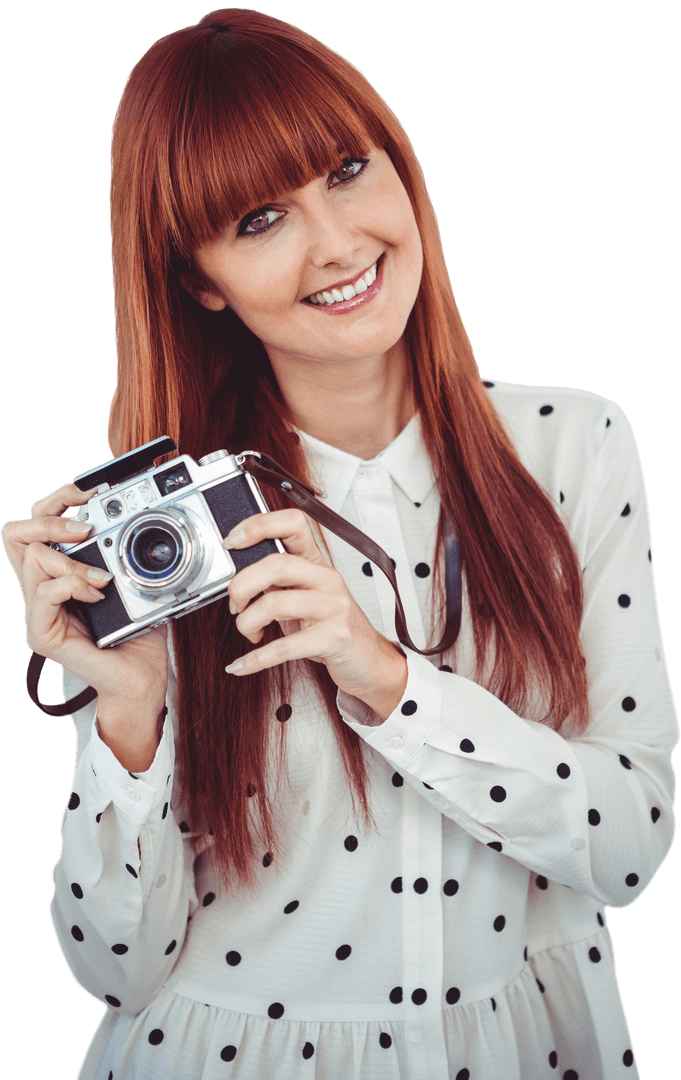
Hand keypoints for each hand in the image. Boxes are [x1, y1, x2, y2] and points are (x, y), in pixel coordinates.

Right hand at [2, 483, 167, 767]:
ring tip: (102, 577)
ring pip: (32, 560)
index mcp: (57, 573)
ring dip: (72, 560)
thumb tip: (141, 522)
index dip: (56, 500)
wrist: (140, 679)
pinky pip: (44, 594)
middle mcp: (41, 588)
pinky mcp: (41, 634)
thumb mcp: (136, 584)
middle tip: (85, 527)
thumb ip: (126, 556)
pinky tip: (96, 594)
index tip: (88, 492)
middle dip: (51, 518)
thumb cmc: (137, 635)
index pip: (35, 524)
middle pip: (16, 533)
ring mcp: (37, 611)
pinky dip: (73, 585)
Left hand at [224, 509, 407, 721]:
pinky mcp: (335, 638)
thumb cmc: (330, 627)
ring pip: (274, 604)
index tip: (231, 542)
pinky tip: (241, 665)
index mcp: (318, 562)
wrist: (370, 661)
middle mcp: (328, 579)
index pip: (292, 523)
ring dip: (246, 623)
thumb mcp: (303, 596)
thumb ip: (275, 581)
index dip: (258, 526)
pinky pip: (284, 647)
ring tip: (248, 632)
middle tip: (235, 604)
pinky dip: (255, 659)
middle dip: (241, 585)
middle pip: (276, 564)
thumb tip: (235, 575)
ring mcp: (335, 608)